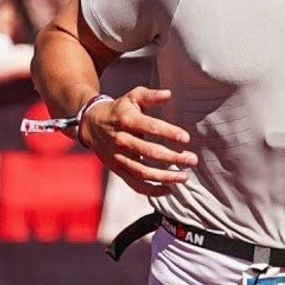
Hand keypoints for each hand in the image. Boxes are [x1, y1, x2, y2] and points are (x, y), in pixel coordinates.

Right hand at [80, 86, 196, 194]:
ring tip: (184, 177)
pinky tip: (168, 189)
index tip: (186, 138)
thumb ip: (150, 95)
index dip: (169, 133)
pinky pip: (134, 184)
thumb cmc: (119, 110)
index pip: (151, 127)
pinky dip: (151, 190)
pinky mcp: (117, 169)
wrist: (91, 124)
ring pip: (143, 171)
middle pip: (150, 152)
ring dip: (165, 176)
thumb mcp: (132, 97)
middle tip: (192, 160)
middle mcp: (122, 140)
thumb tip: (168, 94)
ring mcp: (118, 157)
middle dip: (173, 158)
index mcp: (127, 120)